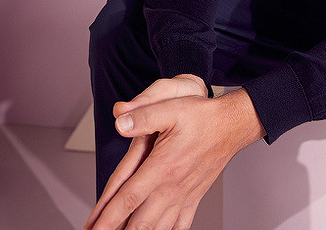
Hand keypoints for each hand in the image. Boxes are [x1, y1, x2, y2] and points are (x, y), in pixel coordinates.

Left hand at [84, 87, 263, 229]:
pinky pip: (179, 226)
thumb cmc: (203, 116)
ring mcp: (184, 196)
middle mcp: (172, 187)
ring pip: (156, 229)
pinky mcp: (194, 197)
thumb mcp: (172, 107)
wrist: (232, 124)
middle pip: (138, 222)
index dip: (107, 217)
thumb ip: (144, 114)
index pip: (127, 198)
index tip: (93, 229)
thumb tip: (120, 121)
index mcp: (162, 166)